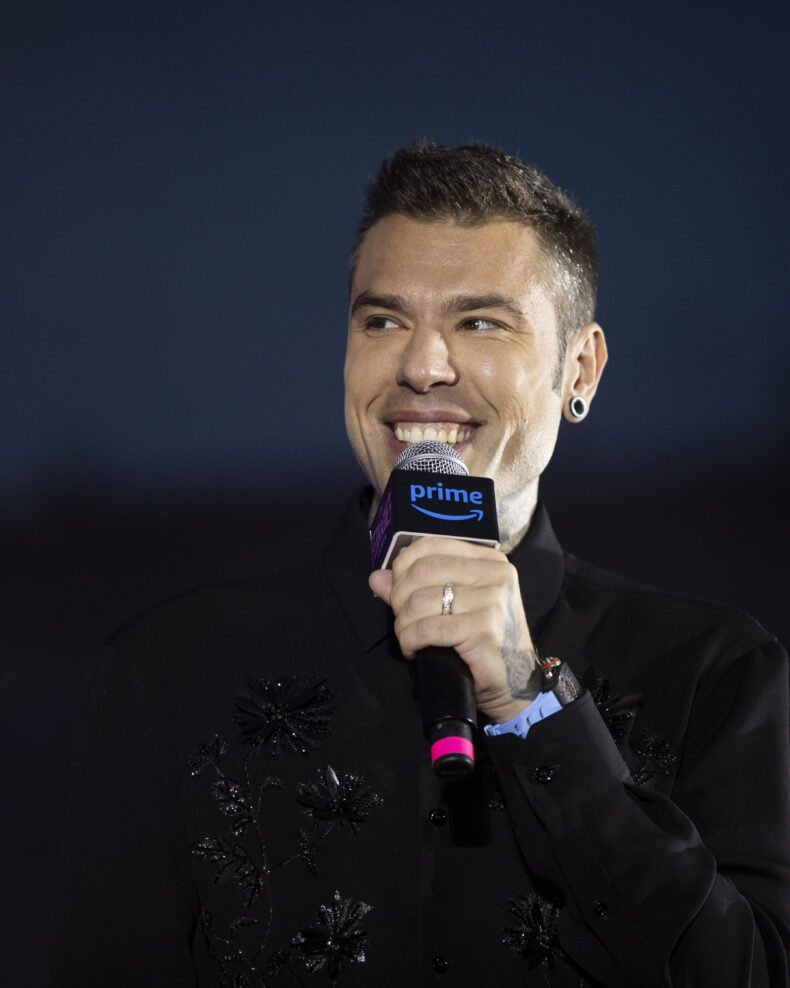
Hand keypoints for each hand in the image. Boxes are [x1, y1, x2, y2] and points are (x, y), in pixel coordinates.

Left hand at [369, 536, 541, 723]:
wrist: (514, 684)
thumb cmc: (482, 642)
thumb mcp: (452, 607)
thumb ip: (415, 587)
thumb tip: (377, 577)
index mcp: (489, 561)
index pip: (431, 545)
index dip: (402, 567)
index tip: (398, 590)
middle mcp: (494, 575)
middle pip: (421, 571)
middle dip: (399, 598)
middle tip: (402, 620)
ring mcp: (491, 601)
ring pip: (419, 601)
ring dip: (403, 624)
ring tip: (409, 638)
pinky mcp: (483, 629)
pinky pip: (427, 629)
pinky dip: (410, 641)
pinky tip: (414, 650)